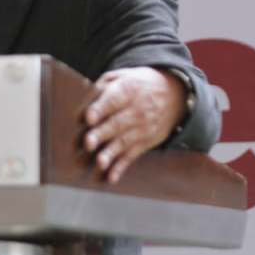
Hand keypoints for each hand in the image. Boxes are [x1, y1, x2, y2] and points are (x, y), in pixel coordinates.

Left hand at [82, 67, 186, 182]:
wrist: (174, 93)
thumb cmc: (134, 85)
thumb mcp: (121, 77)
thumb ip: (100, 88)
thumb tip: (81, 105)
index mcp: (128, 89)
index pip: (113, 99)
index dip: (100, 109)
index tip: (88, 118)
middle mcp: (137, 110)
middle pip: (117, 123)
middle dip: (102, 134)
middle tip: (87, 143)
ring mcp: (143, 128)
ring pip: (124, 142)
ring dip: (110, 154)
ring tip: (99, 163)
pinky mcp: (145, 143)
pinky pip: (131, 156)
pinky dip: (121, 167)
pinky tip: (111, 177)